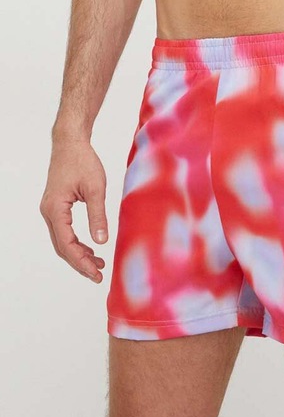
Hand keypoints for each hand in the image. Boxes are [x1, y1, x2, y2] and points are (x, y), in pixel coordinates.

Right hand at [40, 138, 107, 281]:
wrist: (70, 142)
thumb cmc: (82, 161)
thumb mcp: (96, 188)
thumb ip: (98, 216)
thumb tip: (101, 241)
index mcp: (55, 209)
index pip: (67, 245)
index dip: (81, 262)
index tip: (96, 274)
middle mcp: (48, 212)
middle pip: (61, 247)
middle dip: (79, 262)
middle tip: (98, 274)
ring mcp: (50, 209)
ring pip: (62, 240)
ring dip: (78, 253)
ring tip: (97, 263)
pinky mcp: (56, 206)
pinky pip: (63, 230)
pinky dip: (76, 241)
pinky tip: (90, 246)